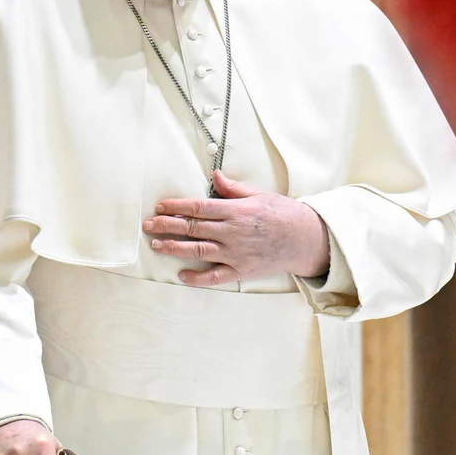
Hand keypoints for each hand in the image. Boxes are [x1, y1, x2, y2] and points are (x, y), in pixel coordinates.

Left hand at [142, 171, 331, 287]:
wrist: (306, 239)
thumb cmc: (284, 214)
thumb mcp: (260, 195)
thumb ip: (234, 188)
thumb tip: (214, 177)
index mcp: (236, 211)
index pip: (199, 207)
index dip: (176, 207)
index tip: (160, 206)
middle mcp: (233, 232)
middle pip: (193, 228)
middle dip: (167, 226)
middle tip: (149, 225)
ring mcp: (236, 253)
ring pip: (198, 250)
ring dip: (175, 248)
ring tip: (157, 245)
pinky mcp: (242, 270)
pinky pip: (215, 276)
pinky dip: (198, 277)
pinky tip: (182, 275)